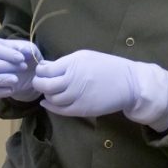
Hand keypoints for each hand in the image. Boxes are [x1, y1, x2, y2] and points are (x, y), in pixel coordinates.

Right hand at [0, 38, 43, 100]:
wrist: (28, 73)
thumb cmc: (25, 56)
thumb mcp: (29, 49)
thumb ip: (27, 48)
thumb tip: (24, 50)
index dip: (7, 54)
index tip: (22, 58)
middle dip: (4, 66)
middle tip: (23, 67)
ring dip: (4, 79)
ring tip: (17, 79)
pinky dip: (3, 91)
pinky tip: (13, 88)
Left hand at [32, 50, 167, 131]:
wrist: (129, 84)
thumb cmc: (108, 67)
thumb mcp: (86, 57)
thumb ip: (65, 62)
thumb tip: (46, 66)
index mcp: (73, 64)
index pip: (45, 70)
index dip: (40, 71)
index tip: (42, 72)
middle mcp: (72, 80)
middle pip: (44, 85)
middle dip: (39, 84)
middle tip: (40, 82)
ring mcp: (76, 96)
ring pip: (51, 99)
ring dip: (46, 95)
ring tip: (49, 92)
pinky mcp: (81, 109)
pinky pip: (60, 110)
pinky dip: (51, 107)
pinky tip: (48, 104)